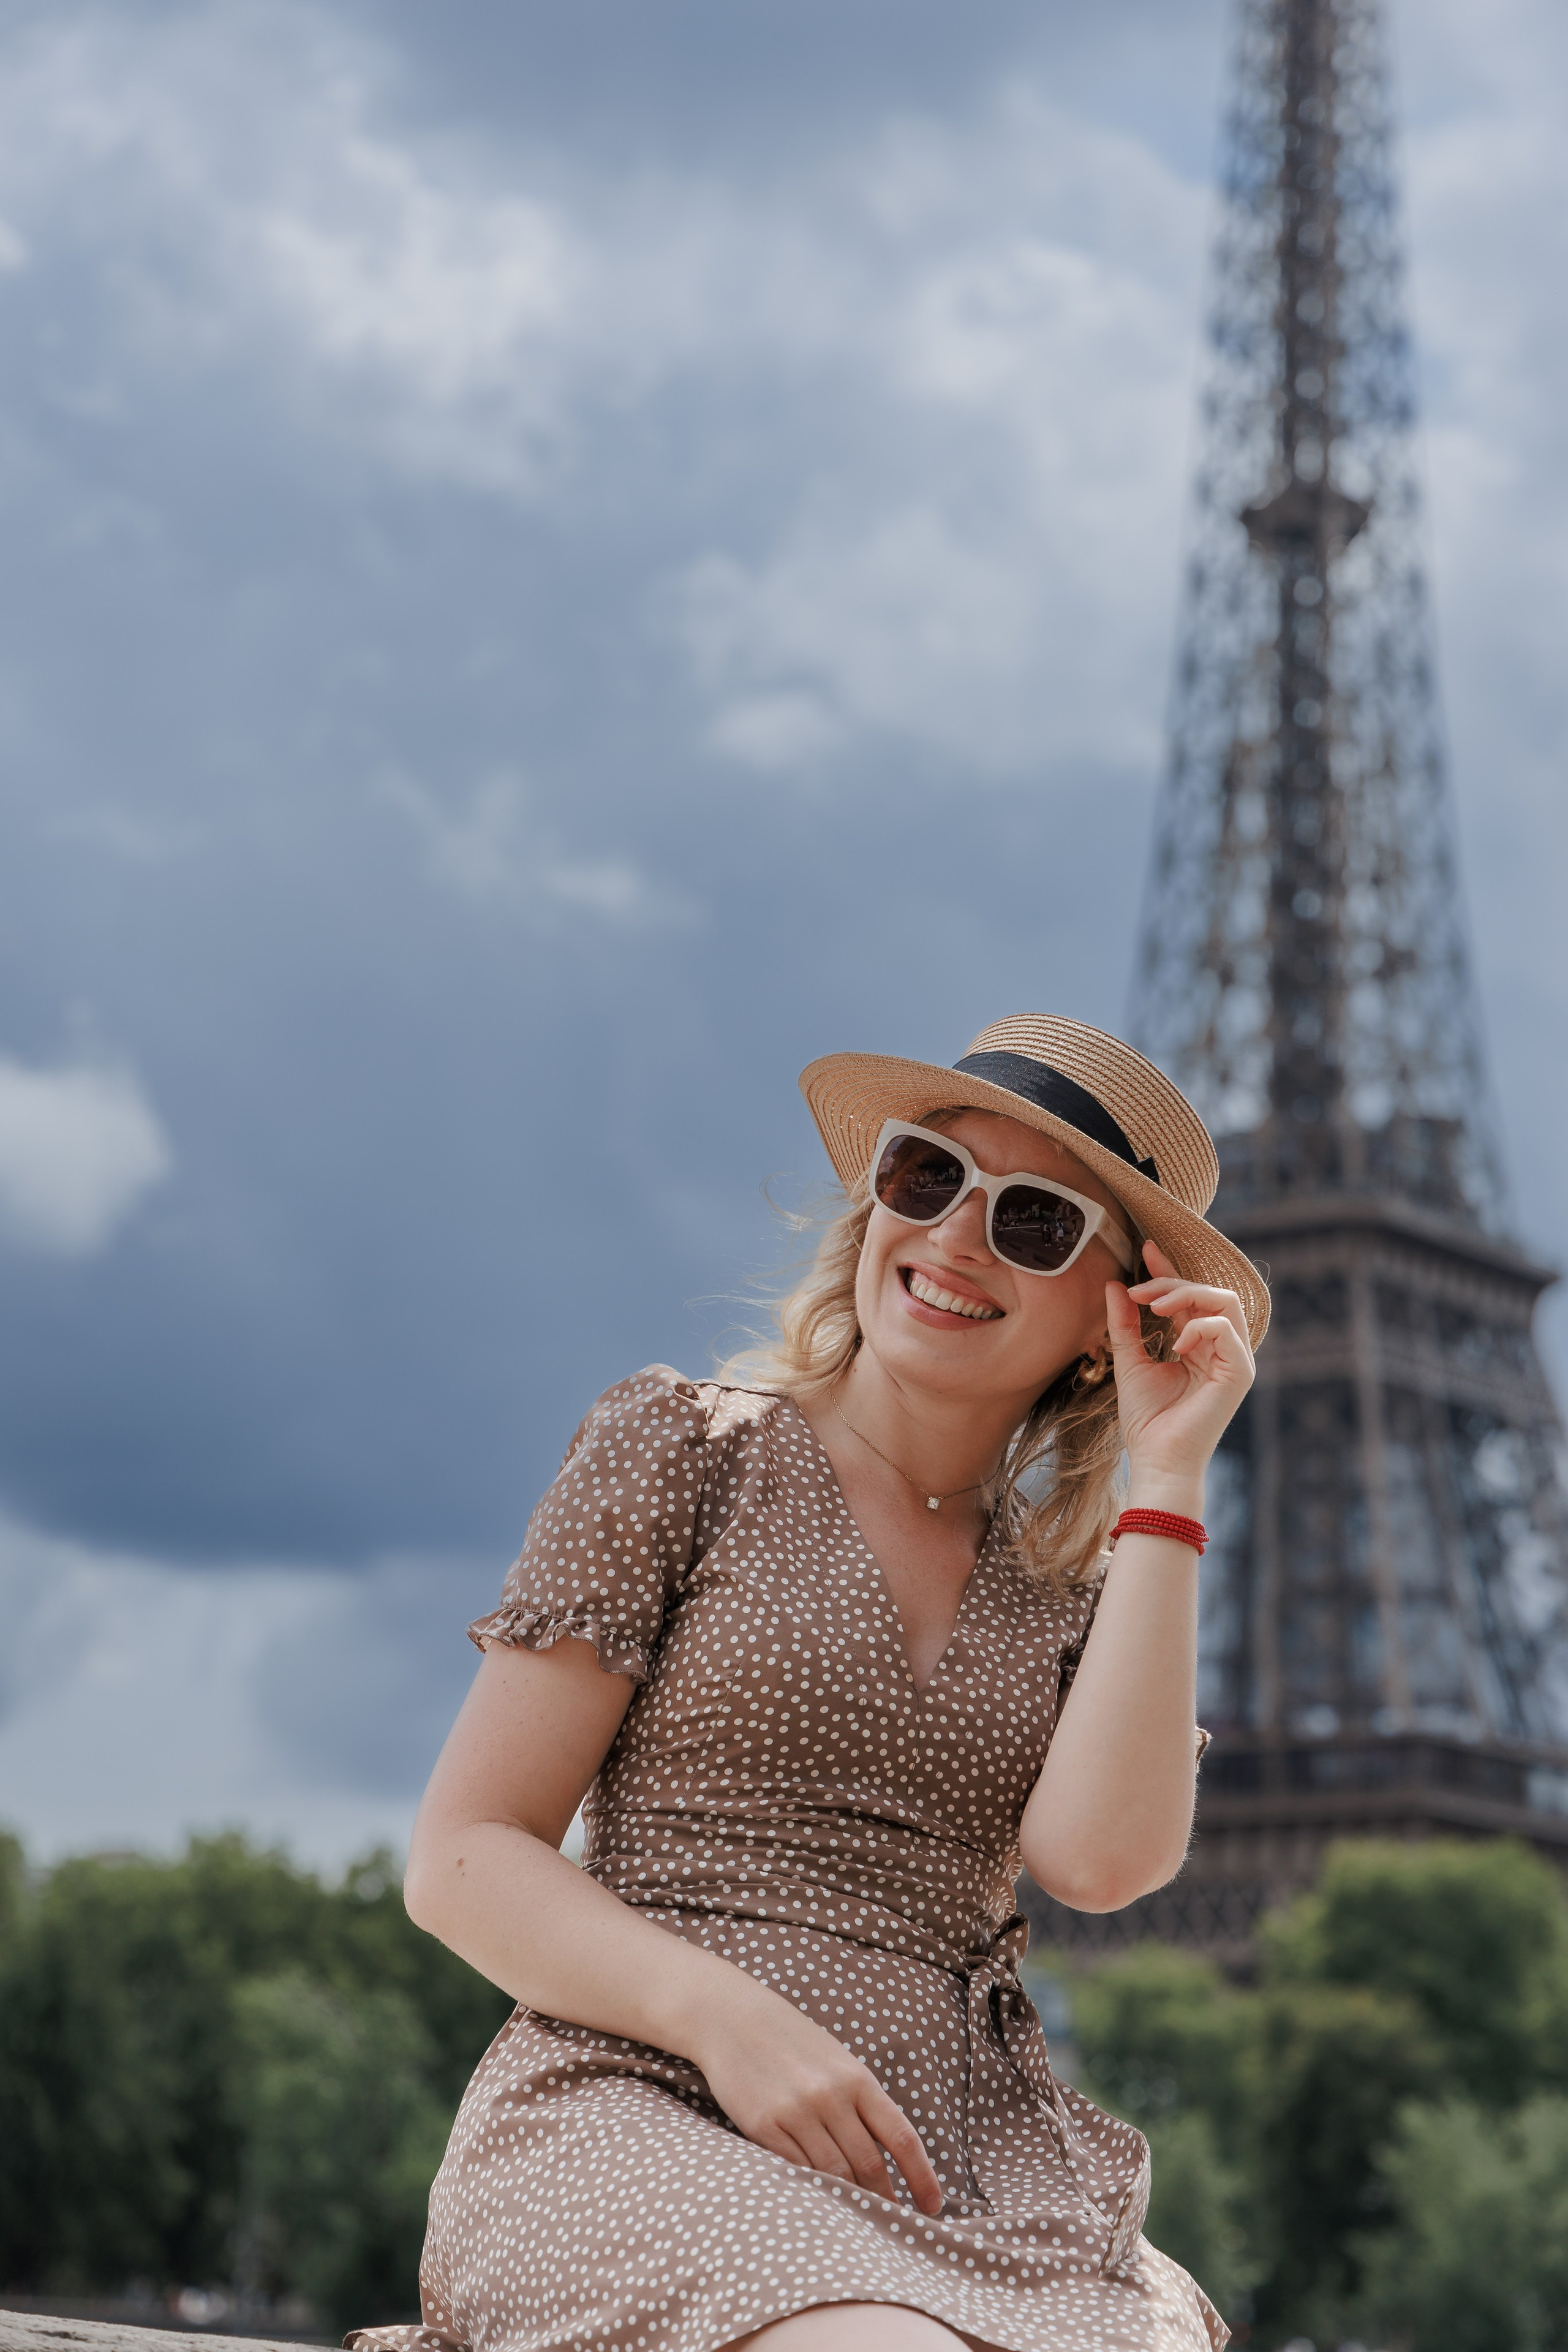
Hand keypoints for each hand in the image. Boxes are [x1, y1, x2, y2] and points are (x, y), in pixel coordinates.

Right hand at [688, 1973, 942, 2213]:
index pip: (902, 2137)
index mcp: (857, 2078)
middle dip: (885, 2199)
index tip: (934, 2206)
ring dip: (851, 2201)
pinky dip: (814, 2190)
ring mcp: (796, 2112)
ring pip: (835, 2174)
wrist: (733, 2018)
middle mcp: (831, 2096)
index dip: (922, 2177)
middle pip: (870, 2164)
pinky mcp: (764, 2126)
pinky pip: (798, 2170)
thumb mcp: (838, 2061)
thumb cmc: (793, 2041)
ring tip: (861, 2219)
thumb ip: (862, 2102)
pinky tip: (822, 2202)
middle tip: (893, 2221)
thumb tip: (889, 2154)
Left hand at [1106, 1240, 1254, 1490]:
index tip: (1145, 1249)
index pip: (1189, 1297)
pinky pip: (1227, 1330)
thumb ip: (1125, 1325)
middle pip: (1209, 1293)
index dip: (1170, 1271)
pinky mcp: (1240, 1373)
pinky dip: (1199, 1326)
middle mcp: (1221, 1349)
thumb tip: (1114, 1285)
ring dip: (1188, 1296)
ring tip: (1156, 1308)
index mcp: (1198, 1345)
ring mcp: (1234, 1360)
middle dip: (1173, 1283)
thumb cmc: (1147, 1421)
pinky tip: (1176, 1343)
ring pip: (1224, 1302)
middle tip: (1139, 1291)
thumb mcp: (1130, 1362)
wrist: (1157, 1461)